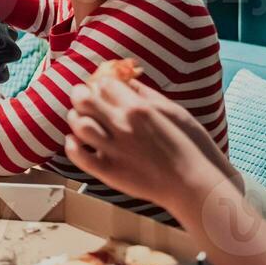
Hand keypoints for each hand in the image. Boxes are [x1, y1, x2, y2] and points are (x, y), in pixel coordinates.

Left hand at [63, 77, 235, 212]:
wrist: (193, 184)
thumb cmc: (189, 146)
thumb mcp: (173, 111)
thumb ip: (147, 94)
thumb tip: (128, 80)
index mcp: (138, 108)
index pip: (104, 84)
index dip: (99, 84)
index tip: (100, 88)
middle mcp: (123, 125)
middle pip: (84, 100)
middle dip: (80, 94)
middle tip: (81, 96)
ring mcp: (114, 149)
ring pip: (78, 124)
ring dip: (75, 117)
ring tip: (78, 117)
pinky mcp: (109, 172)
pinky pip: (78, 155)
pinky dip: (72, 145)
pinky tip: (75, 141)